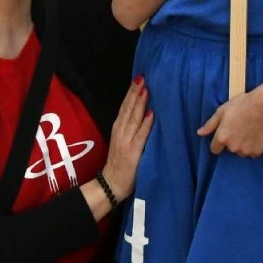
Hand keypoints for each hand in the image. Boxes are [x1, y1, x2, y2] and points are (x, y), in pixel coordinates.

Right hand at [102, 77, 151, 198]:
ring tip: (146, 89)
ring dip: (140, 103)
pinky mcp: (133, 152)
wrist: (111, 184)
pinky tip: (151, 113)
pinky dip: (146, 124)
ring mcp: (126, 142)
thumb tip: (144, 112)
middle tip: (142, 77)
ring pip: (133, 118)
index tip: (139, 78)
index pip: (125, 107)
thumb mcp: (123, 142)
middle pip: (128, 109)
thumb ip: (131, 129)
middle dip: (135, 92)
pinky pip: (141, 135)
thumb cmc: (121, 164)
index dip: (131, 93)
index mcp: (118, 129)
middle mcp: (120, 132)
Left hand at [197, 89, 262, 157]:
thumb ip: (210, 124)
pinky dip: (254, 146)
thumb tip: (199, 133)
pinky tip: (256, 134)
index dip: (218, 142)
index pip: (214, 149)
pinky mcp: (257, 152)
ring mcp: (246, 150)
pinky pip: (252, 153)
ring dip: (243, 145)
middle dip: (233, 141)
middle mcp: (233, 147)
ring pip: (241, 151)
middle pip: (229, 149)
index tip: (225, 134)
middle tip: (240, 127)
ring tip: (249, 130)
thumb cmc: (242, 104)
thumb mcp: (222, 111)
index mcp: (222, 137)